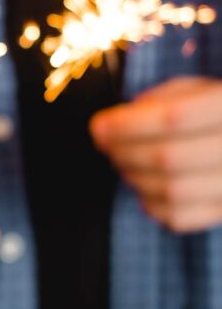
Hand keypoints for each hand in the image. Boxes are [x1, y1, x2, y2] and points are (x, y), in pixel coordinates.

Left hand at [91, 76, 221, 232]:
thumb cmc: (215, 112)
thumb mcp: (197, 90)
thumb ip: (161, 100)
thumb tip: (116, 122)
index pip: (174, 118)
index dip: (128, 125)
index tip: (99, 127)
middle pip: (168, 157)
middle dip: (124, 152)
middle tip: (105, 144)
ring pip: (172, 191)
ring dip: (134, 177)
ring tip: (122, 161)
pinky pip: (180, 218)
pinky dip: (151, 205)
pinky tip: (143, 187)